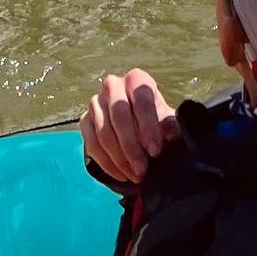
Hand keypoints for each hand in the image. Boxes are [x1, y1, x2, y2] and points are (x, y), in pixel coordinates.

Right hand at [82, 68, 179, 184]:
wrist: (137, 127)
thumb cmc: (156, 122)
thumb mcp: (167, 121)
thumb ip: (171, 125)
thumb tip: (171, 131)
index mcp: (137, 80)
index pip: (141, 99)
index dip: (148, 126)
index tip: (155, 152)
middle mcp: (113, 85)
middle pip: (119, 115)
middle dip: (131, 146)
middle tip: (142, 169)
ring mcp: (96, 102)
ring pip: (104, 132)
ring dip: (120, 159)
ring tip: (135, 176)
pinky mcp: (85, 120)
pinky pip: (92, 144)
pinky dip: (107, 164)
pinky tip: (121, 175)